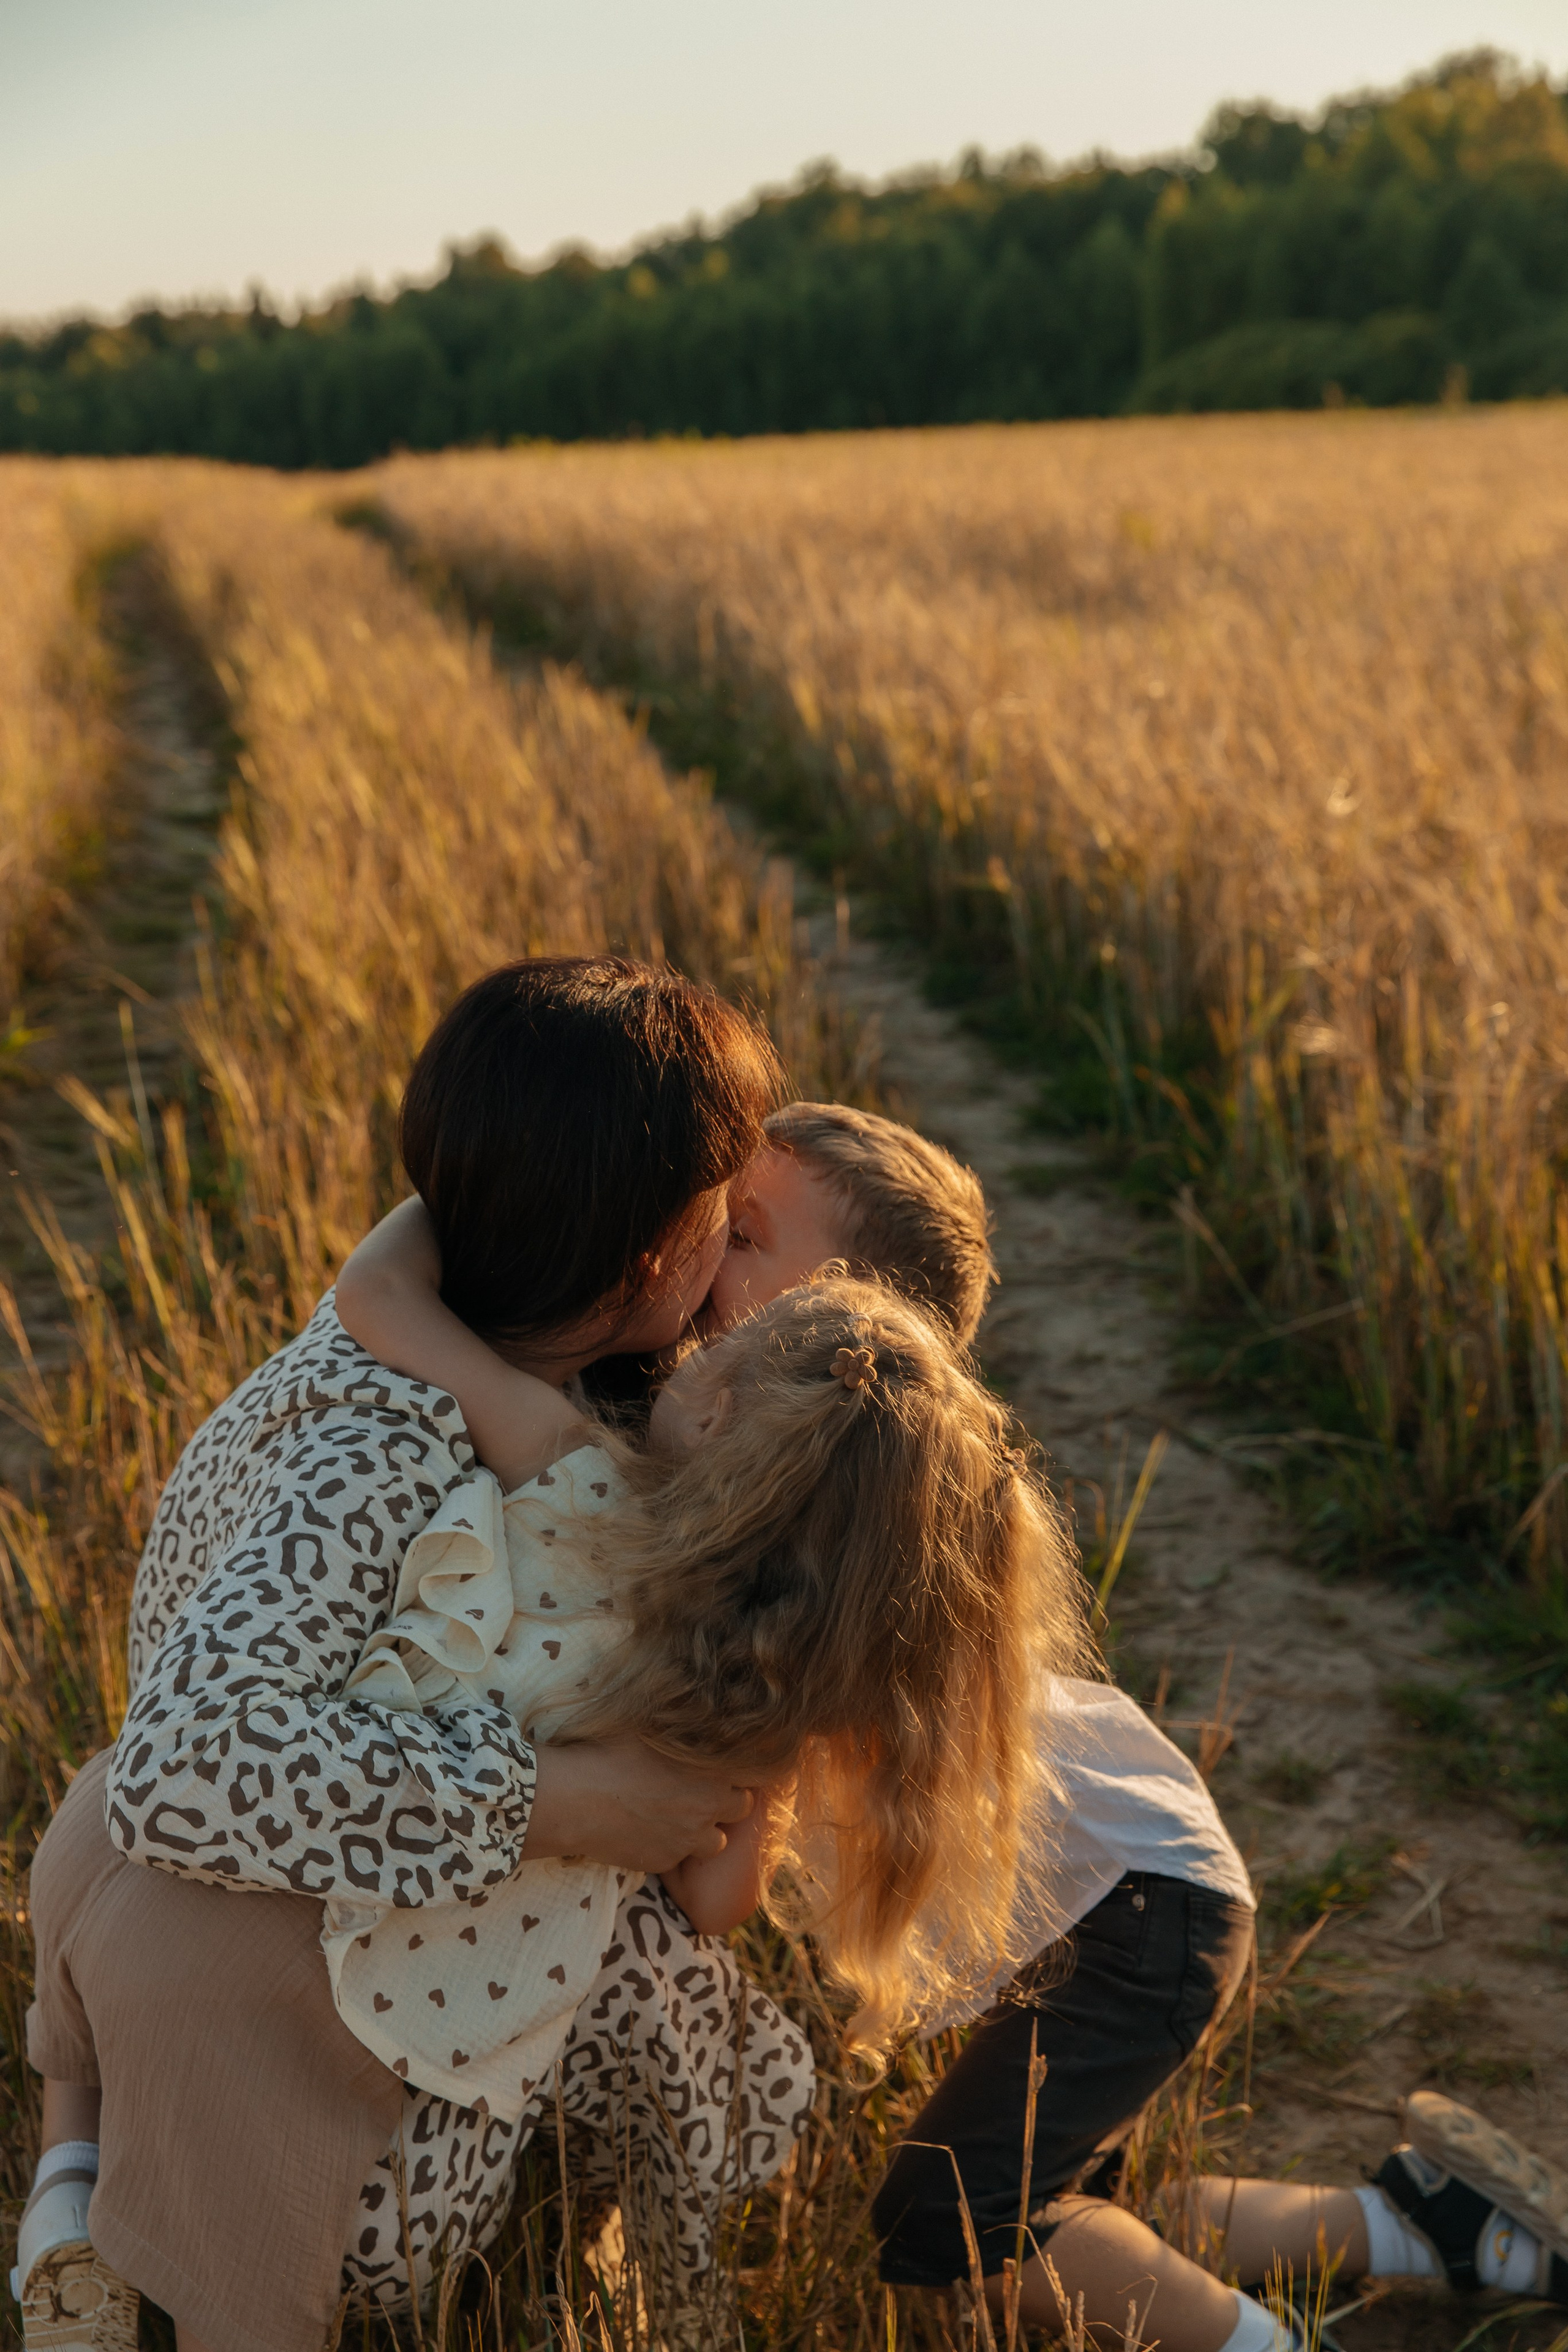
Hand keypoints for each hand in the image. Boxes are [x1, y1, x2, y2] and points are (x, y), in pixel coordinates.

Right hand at [522, 1737, 754, 1874]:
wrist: (575, 1799)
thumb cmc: (610, 1753)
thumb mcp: (651, 1727)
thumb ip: (686, 1726)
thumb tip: (702, 1708)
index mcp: (712, 1771)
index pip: (751, 1773)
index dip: (736, 1769)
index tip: (721, 1765)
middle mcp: (707, 1808)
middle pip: (742, 1808)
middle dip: (727, 1800)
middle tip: (703, 1789)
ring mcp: (687, 1840)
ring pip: (716, 1842)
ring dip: (705, 1830)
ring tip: (680, 1816)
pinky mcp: (664, 1862)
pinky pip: (679, 1858)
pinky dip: (672, 1847)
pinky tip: (649, 1831)